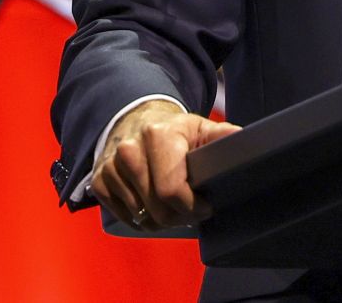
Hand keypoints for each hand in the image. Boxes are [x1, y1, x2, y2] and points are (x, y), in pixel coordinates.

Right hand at [87, 99, 239, 229]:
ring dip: (161, 220)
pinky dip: (141, 219)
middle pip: (157, 208)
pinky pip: (123, 216)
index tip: (207, 207)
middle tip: (193, 211)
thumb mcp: (201, 128)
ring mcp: (111, 166)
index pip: (172, 190)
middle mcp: (129, 150)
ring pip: (141, 216)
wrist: (138, 120)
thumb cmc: (176, 131)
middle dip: (180, 217)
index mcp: (158, 135)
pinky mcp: (99, 180)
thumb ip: (222, 136)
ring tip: (175, 206)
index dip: (193, 207)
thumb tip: (242, 138)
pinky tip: (154, 206)